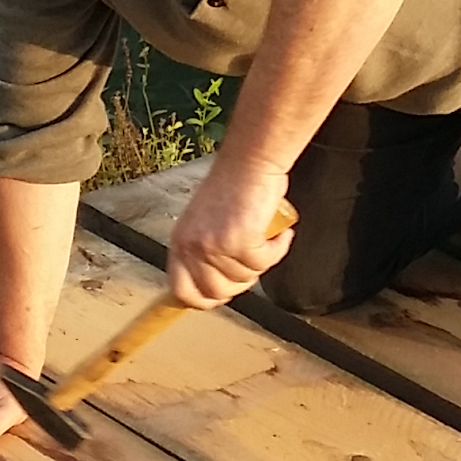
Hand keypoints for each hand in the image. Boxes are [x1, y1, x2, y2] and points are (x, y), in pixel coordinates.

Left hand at [165, 154, 295, 308]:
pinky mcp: (239, 242)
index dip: (206, 298)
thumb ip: (206, 253)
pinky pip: (264, 263)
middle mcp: (192, 246)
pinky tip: (279, 233)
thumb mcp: (206, 223)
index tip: (224, 294)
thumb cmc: (234, 185)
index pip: (183, 291)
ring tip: (267, 238)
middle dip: (241, 284)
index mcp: (180, 242)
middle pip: (217, 292)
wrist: (250, 161)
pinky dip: (277, 249)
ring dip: (262, 261)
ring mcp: (214, 246)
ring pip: (245, 278)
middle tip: (254, 262)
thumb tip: (219, 283)